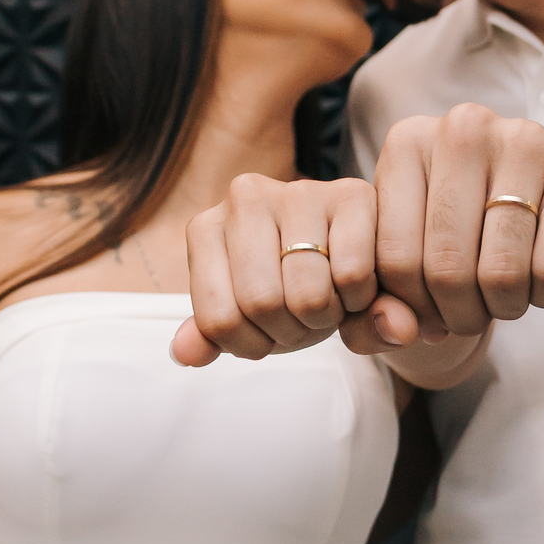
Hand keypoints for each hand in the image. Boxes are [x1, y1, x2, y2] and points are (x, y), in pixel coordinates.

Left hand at [172, 175, 418, 364]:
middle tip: (306, 320)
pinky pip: (351, 275)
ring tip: (331, 302)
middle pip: (262, 304)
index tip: (270, 331)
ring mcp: (298, 190)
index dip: (253, 346)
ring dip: (327, 318)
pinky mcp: (350, 194)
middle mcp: (245, 197)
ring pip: (307, 294)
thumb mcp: (245, 314)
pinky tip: (355, 284)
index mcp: (207, 228)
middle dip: (293, 333)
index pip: (218, 321)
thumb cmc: (288, 284)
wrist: (347, 254)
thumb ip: (212, 335)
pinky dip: (359, 298)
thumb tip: (184, 353)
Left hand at [339, 104, 543, 355]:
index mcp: (409, 143)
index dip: (413, 307)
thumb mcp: (419, 250)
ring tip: (506, 296)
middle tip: (472, 314)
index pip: (394, 257)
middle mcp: (462, 128)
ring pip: (500, 272)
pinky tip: (543, 279)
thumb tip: (397, 331)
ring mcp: (524, 140)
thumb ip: (386, 295)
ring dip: (505, 307)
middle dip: (460, 314)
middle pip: (446, 268)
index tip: (431, 313)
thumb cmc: (478, 230)